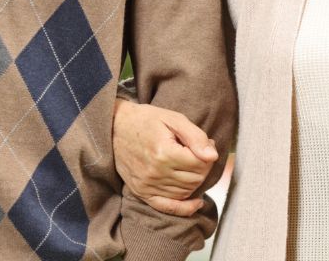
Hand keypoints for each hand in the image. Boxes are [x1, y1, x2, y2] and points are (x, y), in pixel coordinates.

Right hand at [113, 100, 217, 216]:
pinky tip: (196, 202)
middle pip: (195, 180)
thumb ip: (195, 137)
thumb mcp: (174, 119)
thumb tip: (213, 156)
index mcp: (164, 152)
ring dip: (195, 181)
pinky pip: (168, 207)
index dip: (208, 153)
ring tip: (190, 164)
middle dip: (203, 167)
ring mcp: (147, 185)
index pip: (200, 164)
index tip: (205, 144)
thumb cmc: (147, 120)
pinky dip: (185, 208)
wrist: (115, 127)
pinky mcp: (142, 192)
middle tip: (199, 153)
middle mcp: (155, 173)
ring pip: (186, 192)